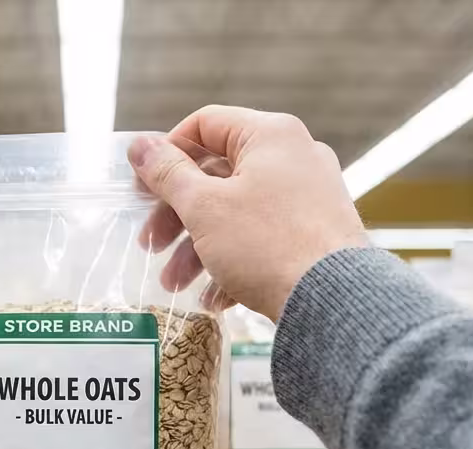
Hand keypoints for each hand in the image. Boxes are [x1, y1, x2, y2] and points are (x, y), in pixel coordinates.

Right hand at [129, 105, 369, 321]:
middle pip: (217, 175)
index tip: (144, 187)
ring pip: (237, 212)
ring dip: (197, 247)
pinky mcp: (317, 233)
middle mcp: (295, 157)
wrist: (332, 301)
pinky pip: (264, 238)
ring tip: (175, 283)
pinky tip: (214, 297)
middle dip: (177, 216)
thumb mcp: (204, 207)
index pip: (205, 124)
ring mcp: (310, 196)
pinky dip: (233, 261)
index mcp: (270, 135)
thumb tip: (140, 145)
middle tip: (150, 244)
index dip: (167, 153)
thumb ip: (168, 173)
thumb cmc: (268, 244)